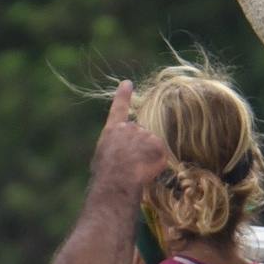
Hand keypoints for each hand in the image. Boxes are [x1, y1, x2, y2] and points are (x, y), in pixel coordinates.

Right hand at [89, 80, 172, 195]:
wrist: (116, 180)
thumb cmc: (105, 176)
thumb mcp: (103, 157)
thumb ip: (114, 147)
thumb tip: (122, 154)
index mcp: (113, 130)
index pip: (119, 108)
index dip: (123, 96)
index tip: (127, 83)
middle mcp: (130, 128)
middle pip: (139, 135)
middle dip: (138, 148)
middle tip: (129, 165)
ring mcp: (145, 134)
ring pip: (151, 145)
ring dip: (146, 156)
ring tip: (135, 170)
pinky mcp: (158, 145)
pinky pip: (160, 156)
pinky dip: (156, 164)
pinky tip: (145, 171)